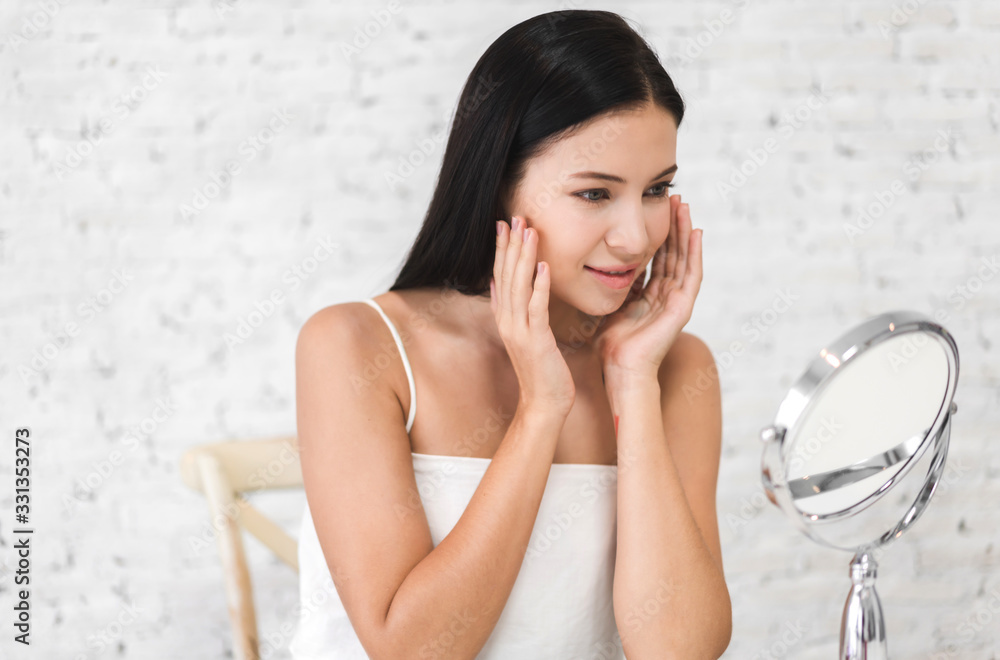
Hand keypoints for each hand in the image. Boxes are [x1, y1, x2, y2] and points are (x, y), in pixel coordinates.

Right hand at [491, 216, 575, 415]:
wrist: (543, 404)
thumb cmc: (541, 371)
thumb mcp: (525, 335)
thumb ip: (512, 308)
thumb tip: (498, 283)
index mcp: (506, 318)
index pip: (500, 276)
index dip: (502, 249)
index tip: (505, 223)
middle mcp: (508, 321)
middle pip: (506, 275)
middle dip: (511, 244)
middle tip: (516, 216)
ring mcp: (520, 330)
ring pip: (519, 286)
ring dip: (524, 257)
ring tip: (529, 231)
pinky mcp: (536, 340)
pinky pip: (537, 308)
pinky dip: (540, 286)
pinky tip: (544, 266)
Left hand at [593, 195, 702, 378]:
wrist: (621, 369)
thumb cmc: (613, 345)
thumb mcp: (611, 305)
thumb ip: (614, 287)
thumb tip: (600, 265)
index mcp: (650, 295)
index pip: (657, 257)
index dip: (657, 233)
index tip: (653, 208)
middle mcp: (667, 295)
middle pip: (673, 252)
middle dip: (673, 225)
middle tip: (673, 197)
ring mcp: (677, 300)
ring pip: (684, 258)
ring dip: (685, 230)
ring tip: (684, 205)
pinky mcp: (683, 307)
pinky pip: (692, 275)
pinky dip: (695, 253)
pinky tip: (696, 232)